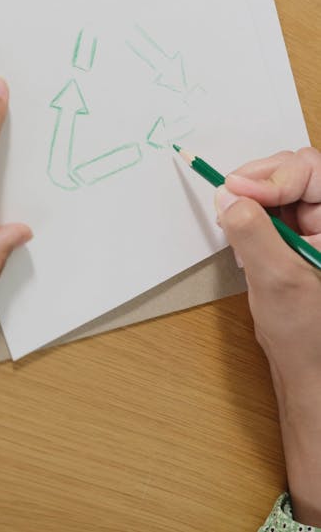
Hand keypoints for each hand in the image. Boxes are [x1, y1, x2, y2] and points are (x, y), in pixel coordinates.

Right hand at [215, 147, 320, 524]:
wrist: (309, 369)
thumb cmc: (306, 334)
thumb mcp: (276, 279)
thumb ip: (252, 232)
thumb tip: (229, 196)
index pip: (311, 170)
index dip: (273, 174)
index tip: (237, 189)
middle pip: (294, 172)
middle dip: (258, 183)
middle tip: (228, 198)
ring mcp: (316, 226)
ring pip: (278, 189)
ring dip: (251, 201)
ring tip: (234, 224)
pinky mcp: (298, 236)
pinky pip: (270, 209)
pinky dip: (250, 218)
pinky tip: (243, 242)